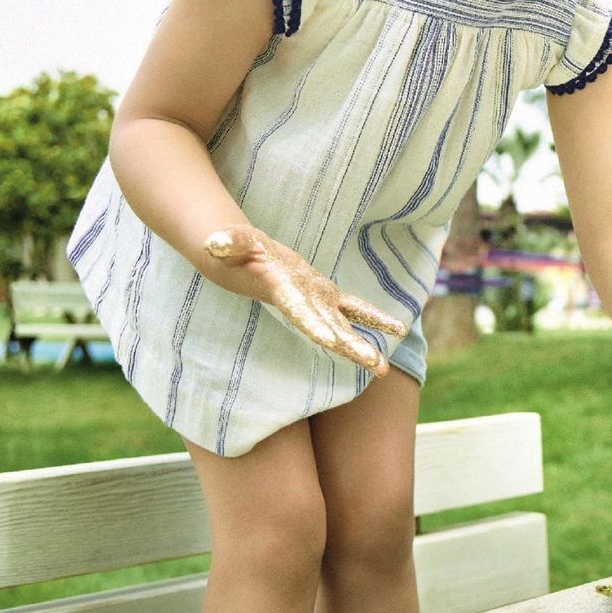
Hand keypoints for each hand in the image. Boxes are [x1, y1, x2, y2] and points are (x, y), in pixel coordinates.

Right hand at [203, 225, 407, 376]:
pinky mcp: (327, 295)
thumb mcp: (234, 241)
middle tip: (374, 365)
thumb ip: (227, 242)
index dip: (315, 325)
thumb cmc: (237, 250)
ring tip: (383, 370)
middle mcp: (303, 306)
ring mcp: (316, 303)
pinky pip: (356, 308)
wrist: (244, 264)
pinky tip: (398, 330)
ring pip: (345, 328)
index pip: (301, 313)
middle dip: (350, 347)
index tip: (332, 341)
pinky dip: (375, 318)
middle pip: (329, 330)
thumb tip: (213, 243)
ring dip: (363, 346)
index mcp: (283, 294)